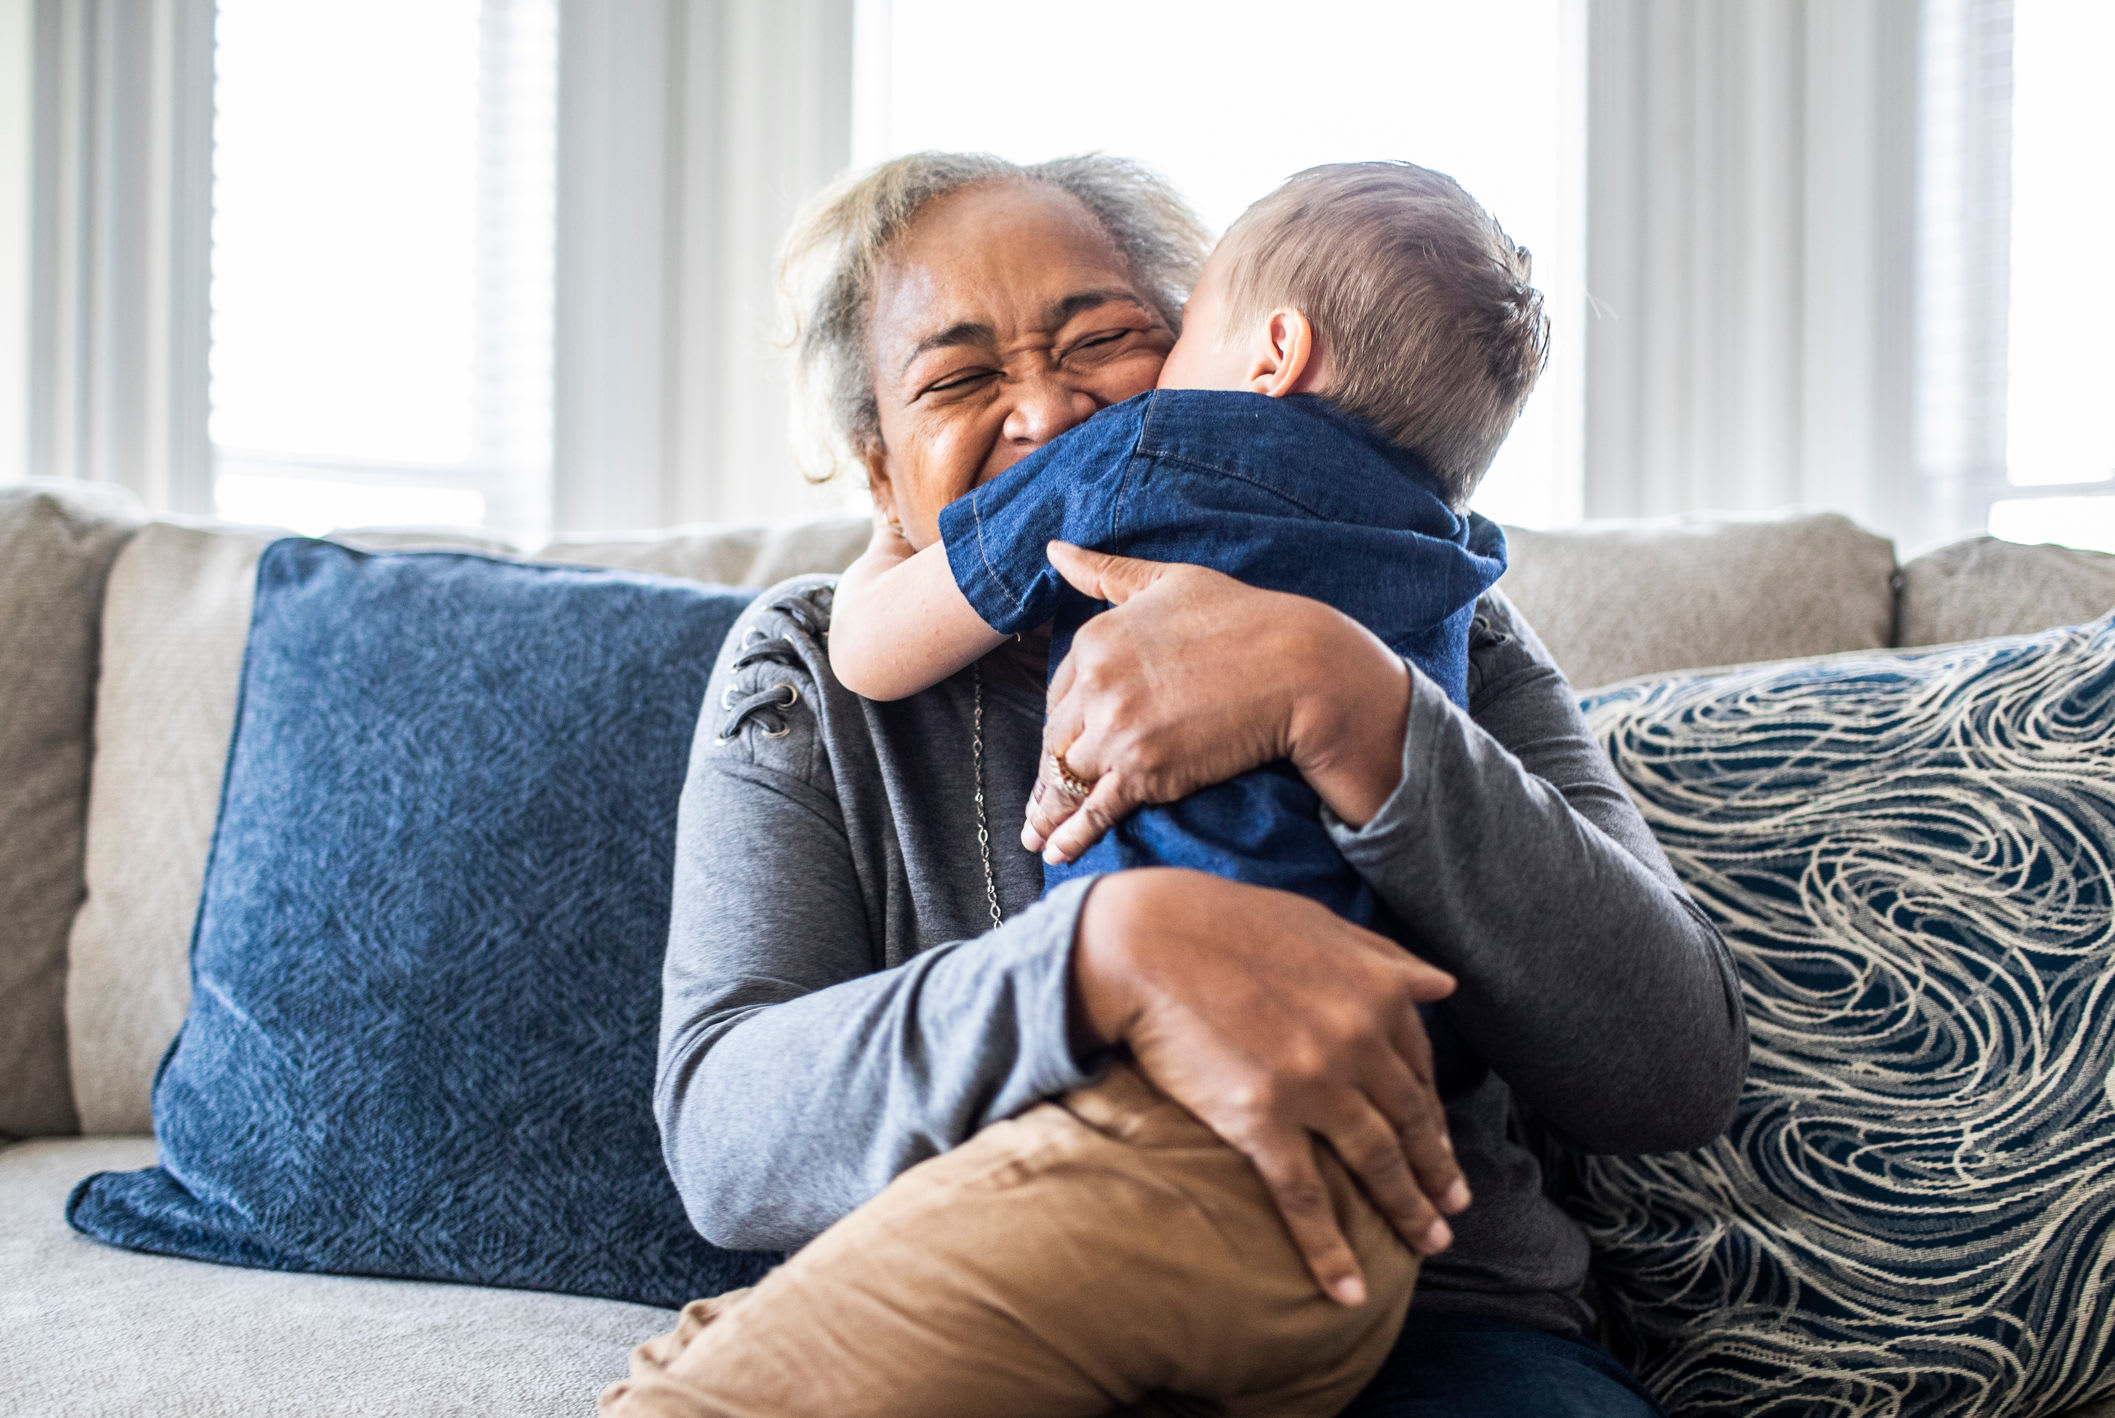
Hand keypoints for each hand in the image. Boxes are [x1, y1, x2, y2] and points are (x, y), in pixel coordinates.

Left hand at [1025, 543, 1411, 862]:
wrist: (1299, 667)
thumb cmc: (1243, 618)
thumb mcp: (1168, 582)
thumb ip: (1105, 572)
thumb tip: (1053, 549)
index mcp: (1095, 639)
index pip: (1059, 694)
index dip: (1062, 724)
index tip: (1060, 747)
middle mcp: (1097, 685)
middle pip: (1055, 740)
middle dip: (1047, 773)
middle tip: (1036, 804)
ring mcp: (1118, 731)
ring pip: (1066, 779)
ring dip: (1047, 811)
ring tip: (1034, 835)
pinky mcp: (1146, 772)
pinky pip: (1093, 811)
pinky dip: (1070, 836)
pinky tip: (1053, 852)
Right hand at [1072, 868, 1472, 1306]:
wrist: (1146, 939)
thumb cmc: (1227, 923)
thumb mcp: (1319, 924)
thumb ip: (1384, 958)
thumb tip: (1443, 984)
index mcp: (1377, 993)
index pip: (1420, 1069)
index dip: (1434, 1114)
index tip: (1440, 1145)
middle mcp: (1359, 1040)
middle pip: (1410, 1121)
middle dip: (1436, 1170)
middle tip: (1452, 1207)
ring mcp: (1314, 1084)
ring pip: (1377, 1162)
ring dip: (1408, 1209)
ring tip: (1428, 1242)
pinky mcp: (1262, 1121)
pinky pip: (1307, 1198)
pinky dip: (1330, 1251)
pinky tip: (1347, 1290)